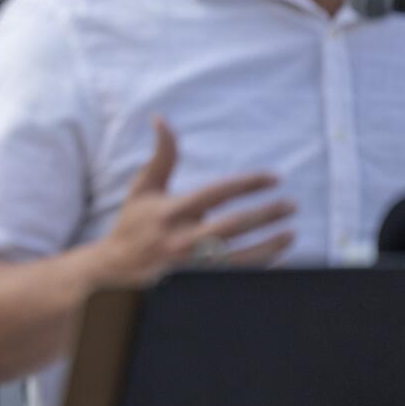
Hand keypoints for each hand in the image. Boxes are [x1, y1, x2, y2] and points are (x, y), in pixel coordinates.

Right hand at [87, 119, 294, 287]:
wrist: (113, 272)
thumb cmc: (132, 225)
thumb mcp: (143, 189)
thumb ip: (161, 156)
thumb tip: (161, 118)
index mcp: (170, 211)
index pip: (217, 193)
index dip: (248, 183)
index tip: (274, 178)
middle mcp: (181, 239)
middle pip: (233, 226)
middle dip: (267, 215)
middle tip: (291, 205)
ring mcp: (189, 267)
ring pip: (239, 258)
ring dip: (270, 246)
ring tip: (291, 233)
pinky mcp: (195, 287)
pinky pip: (235, 279)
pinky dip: (259, 269)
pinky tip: (277, 258)